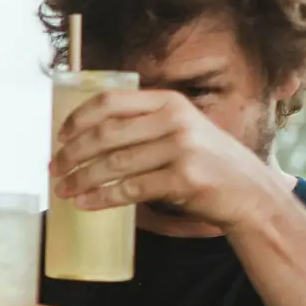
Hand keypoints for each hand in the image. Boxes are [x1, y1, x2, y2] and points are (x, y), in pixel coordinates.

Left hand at [51, 89, 284, 229]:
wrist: (252, 194)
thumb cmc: (207, 164)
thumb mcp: (181, 131)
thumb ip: (145, 126)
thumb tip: (87, 139)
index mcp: (168, 102)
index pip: (110, 102)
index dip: (78, 119)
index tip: (59, 137)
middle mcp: (175, 120)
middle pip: (106, 134)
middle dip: (72, 153)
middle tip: (54, 169)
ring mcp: (182, 149)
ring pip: (114, 164)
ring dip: (81, 179)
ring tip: (63, 190)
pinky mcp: (186, 179)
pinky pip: (130, 190)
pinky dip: (102, 198)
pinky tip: (85, 204)